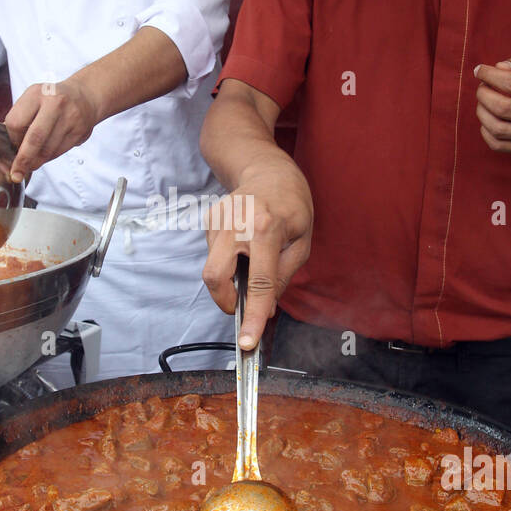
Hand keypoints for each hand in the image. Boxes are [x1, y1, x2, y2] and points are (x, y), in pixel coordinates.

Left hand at [4, 79, 99, 182]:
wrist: (86, 96)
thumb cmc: (52, 99)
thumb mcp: (32, 98)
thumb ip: (20, 118)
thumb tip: (8, 147)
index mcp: (36, 94)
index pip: (16, 123)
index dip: (12, 139)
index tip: (11, 146)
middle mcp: (55, 104)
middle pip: (34, 139)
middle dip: (23, 160)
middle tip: (16, 173)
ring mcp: (70, 118)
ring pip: (48, 149)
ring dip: (36, 161)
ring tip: (30, 165)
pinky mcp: (80, 132)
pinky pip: (59, 151)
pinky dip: (48, 158)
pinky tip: (44, 156)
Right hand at [202, 161, 313, 349]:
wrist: (266, 168)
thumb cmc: (291, 204)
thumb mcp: (302, 242)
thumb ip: (283, 277)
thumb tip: (267, 308)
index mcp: (266, 228)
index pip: (260, 282)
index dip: (254, 316)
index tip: (247, 341)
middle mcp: (236, 224)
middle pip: (215, 277)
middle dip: (226, 301)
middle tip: (244, 304)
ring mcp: (217, 221)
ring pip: (212, 269)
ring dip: (231, 278)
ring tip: (251, 260)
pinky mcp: (208, 221)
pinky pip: (213, 255)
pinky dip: (228, 262)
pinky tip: (243, 246)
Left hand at [474, 56, 510, 153]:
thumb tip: (499, 67)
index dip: (491, 75)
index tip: (479, 70)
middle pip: (503, 107)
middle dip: (484, 94)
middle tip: (481, 88)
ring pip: (497, 128)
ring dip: (482, 112)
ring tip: (482, 102)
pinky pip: (496, 144)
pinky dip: (485, 131)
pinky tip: (488, 118)